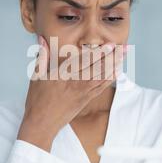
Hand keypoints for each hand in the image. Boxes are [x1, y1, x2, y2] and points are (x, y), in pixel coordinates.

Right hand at [18, 35, 125, 151]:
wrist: (42, 124)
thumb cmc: (37, 99)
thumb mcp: (36, 76)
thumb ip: (43, 56)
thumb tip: (42, 39)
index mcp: (63, 74)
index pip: (85, 60)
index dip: (100, 52)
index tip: (110, 44)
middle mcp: (76, 82)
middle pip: (98, 67)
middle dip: (112, 56)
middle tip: (125, 48)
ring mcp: (83, 92)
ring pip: (102, 76)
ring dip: (114, 65)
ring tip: (123, 56)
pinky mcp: (86, 100)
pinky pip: (101, 87)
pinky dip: (110, 78)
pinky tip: (117, 71)